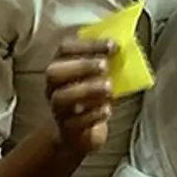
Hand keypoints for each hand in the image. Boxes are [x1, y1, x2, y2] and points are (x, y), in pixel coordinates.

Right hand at [45, 39, 113, 154]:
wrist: (81, 131)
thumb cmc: (92, 95)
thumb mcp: (96, 76)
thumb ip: (104, 61)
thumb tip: (123, 48)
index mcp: (60, 65)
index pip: (65, 48)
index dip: (88, 45)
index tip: (113, 45)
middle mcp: (53, 85)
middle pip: (55, 72)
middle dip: (81, 66)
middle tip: (105, 66)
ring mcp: (57, 107)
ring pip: (61, 97)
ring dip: (87, 90)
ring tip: (109, 87)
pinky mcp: (66, 128)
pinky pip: (74, 122)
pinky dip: (92, 115)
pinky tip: (107, 110)